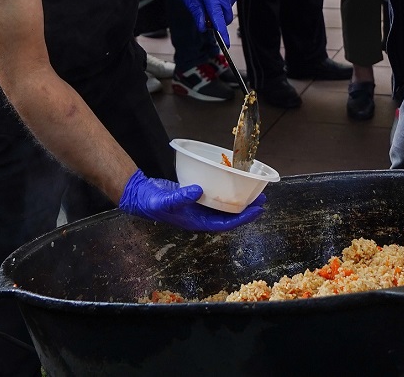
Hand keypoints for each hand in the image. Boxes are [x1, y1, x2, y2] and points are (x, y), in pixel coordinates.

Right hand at [118, 170, 266, 231]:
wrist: (141, 196)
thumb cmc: (153, 202)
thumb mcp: (166, 200)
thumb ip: (181, 196)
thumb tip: (199, 191)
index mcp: (197, 222)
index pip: (226, 223)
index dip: (243, 218)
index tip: (258, 210)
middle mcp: (201, 216)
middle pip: (229, 215)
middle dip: (246, 209)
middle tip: (262, 198)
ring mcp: (198, 208)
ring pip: (223, 206)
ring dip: (238, 200)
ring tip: (252, 190)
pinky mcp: (195, 197)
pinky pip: (215, 196)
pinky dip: (225, 190)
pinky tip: (231, 181)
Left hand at [177, 0, 236, 44]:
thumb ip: (197, 13)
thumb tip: (203, 28)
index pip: (218, 17)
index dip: (221, 32)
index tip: (226, 45)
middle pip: (226, 17)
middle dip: (216, 21)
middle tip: (203, 15)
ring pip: (227, 11)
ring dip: (218, 12)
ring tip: (206, 1)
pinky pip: (229, 4)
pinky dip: (221, 5)